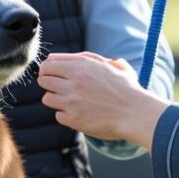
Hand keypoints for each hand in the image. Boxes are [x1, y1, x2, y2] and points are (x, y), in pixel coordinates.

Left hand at [38, 52, 169, 149]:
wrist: (135, 113)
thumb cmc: (126, 87)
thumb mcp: (111, 65)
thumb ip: (88, 58)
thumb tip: (63, 58)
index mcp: (82, 67)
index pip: (48, 65)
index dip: (47, 69)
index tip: (51, 73)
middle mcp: (74, 83)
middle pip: (43, 80)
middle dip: (49, 82)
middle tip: (58, 86)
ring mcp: (71, 102)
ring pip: (47, 98)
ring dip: (56, 98)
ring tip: (70, 100)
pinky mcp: (73, 119)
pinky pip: (58, 115)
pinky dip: (65, 114)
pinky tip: (78, 112)